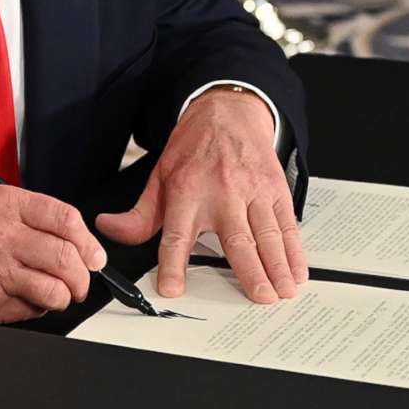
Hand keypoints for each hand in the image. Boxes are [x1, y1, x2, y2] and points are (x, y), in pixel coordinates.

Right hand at [0, 185, 108, 325]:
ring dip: (63, 297)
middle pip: (67, 258)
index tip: (94, 255)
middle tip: (81, 280)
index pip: (66, 219)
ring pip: (55, 291)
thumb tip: (77, 241)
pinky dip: (35, 308)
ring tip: (56, 293)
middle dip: (83, 276)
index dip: (88, 242)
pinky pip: (31, 311)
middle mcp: (1, 236)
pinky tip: (22, 298)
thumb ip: (32, 216)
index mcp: (5, 205)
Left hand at [96, 87, 301, 303]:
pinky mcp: (275, 189)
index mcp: (187, 192)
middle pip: (236, 238)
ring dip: (278, 265)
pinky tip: (298, 270)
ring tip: (282, 291)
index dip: (173, 264)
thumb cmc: (194, 148)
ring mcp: (252, 191)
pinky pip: (287, 224)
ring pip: (267, 234)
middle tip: (260, 297)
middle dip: (250, 271)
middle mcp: (222, 192)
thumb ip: (139, 214)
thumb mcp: (160, 177)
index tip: (173, 289)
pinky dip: (294, 250)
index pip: (177, 235)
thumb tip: (110, 230)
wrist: (227, 111)